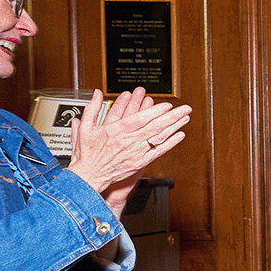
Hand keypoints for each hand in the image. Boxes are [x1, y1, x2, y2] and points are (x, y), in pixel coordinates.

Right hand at [67, 87, 191, 194]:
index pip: (141, 118)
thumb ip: (92, 108)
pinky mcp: (140, 162)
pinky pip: (158, 152)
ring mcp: (136, 152)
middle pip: (155, 126)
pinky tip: (179, 136)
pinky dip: (170, 144)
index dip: (155, 111)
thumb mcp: (85, 127)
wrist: (90, 176)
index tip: (167, 105)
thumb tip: (97, 93)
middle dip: (172, 116)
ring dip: (174, 127)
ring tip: (185, 118)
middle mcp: (129, 141)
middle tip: (185, 108)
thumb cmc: (87, 153)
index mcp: (117, 131)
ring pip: (159, 138)